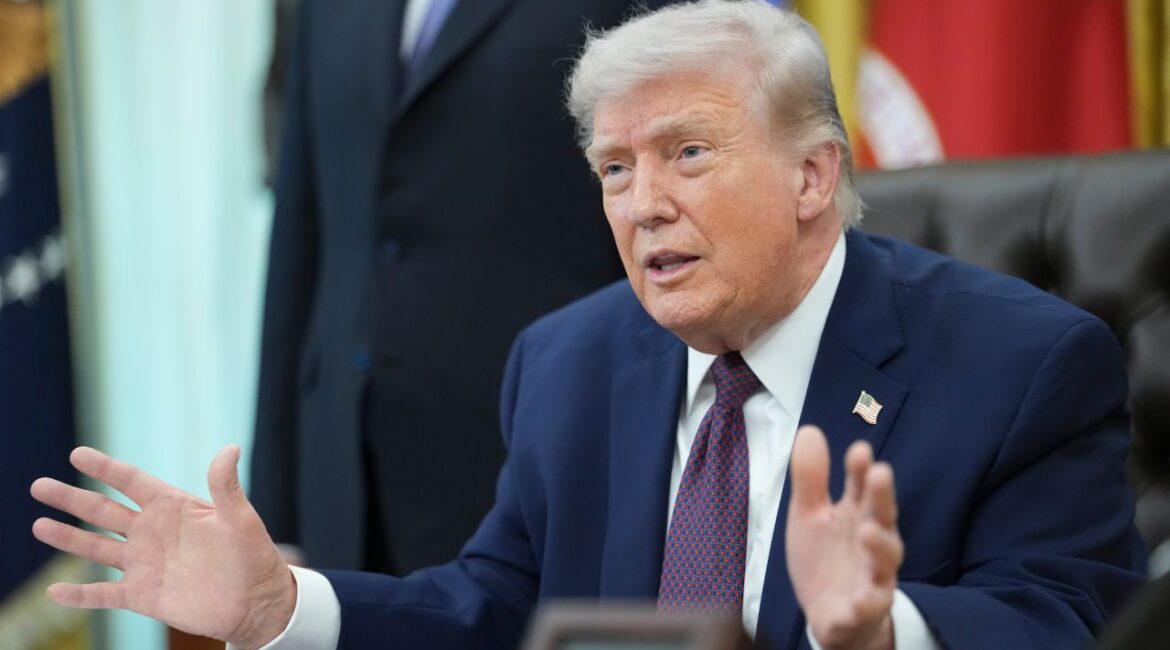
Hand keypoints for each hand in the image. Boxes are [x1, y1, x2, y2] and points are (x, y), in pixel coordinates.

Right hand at [30, 445, 295, 649]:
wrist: (256, 603)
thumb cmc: (254, 557)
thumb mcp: (240, 519)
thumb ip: (226, 487)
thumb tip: (231, 448)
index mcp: (173, 508)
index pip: (132, 482)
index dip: (105, 468)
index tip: (77, 454)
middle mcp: (153, 532)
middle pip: (103, 511)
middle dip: (72, 498)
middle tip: (39, 486)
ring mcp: (145, 564)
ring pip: (97, 547)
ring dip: (68, 538)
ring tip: (38, 525)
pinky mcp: (143, 596)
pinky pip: (103, 594)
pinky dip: (79, 595)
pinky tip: (54, 591)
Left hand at [786, 426, 901, 649]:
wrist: (830, 614)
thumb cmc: (825, 559)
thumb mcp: (808, 515)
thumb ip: (811, 477)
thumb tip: (809, 430)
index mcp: (856, 515)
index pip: (862, 487)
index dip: (861, 469)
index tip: (859, 451)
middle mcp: (871, 542)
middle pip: (882, 516)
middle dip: (882, 496)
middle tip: (879, 473)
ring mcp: (872, 576)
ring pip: (885, 561)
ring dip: (880, 546)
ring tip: (868, 531)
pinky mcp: (864, 609)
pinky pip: (870, 606)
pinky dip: (866, 602)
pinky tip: (858, 597)